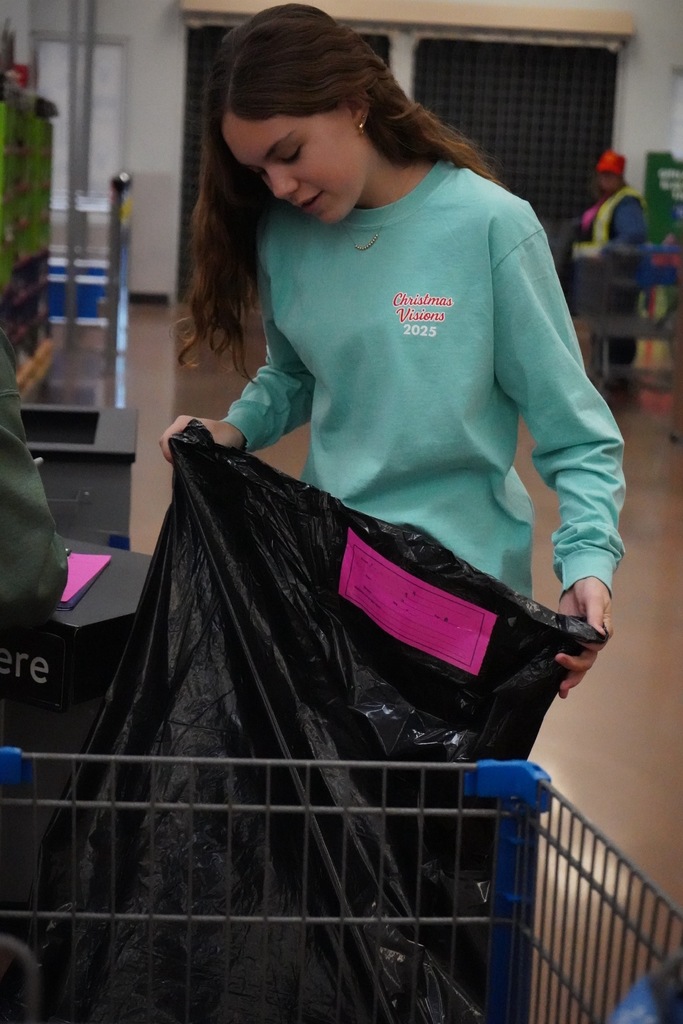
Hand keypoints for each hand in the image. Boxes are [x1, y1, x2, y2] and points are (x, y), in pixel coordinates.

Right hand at [158, 416, 244, 462]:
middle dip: (173, 457)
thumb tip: (188, 463)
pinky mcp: (184, 439)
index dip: (170, 453)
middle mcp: (178, 426)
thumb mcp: (214, 443)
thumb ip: (199, 450)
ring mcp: (180, 432)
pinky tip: (190, 463)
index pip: (166, 439)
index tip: (180, 463)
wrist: (235, 433)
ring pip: (170, 448)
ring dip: (178, 458)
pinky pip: (176, 449)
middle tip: (185, 467)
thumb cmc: (225, 435)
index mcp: (182, 422)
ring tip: (189, 466)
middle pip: (166, 444)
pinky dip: (181, 457)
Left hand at [554, 576, 611, 698]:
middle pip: (585, 662)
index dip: (579, 658)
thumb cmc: (592, 588)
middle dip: (574, 673)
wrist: (582, 580)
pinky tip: (553, 678)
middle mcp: (591, 641)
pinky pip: (566, 654)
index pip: (593, 651)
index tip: (562, 656)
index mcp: (601, 633)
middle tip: (562, 685)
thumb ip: (595, 615)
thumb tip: (597, 634)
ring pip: (577, 662)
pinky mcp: (566, 637)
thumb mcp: (595, 599)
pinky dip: (561, 666)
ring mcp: (578, 640)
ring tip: (561, 691)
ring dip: (569, 676)